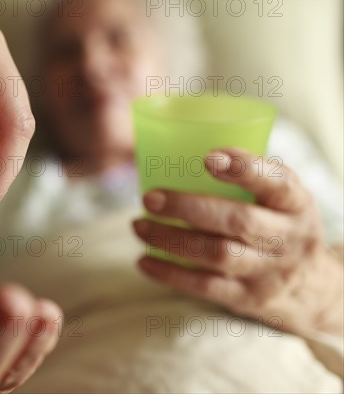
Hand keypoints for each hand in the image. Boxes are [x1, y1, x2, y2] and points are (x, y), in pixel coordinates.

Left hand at [133, 147, 342, 335]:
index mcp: (296, 204)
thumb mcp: (282, 199)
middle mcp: (287, 238)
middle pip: (237, 221)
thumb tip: (181, 151)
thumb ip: (249, 178)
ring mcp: (268, 272)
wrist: (311, 287)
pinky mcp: (248, 298)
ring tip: (139, 226)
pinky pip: (205, 286)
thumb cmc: (279, 226)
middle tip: (149, 198)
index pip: (278, 183)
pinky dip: (170, 274)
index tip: (208, 157)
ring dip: (170, 240)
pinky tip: (144, 262)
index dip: (245, 169)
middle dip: (187, 208)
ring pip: (216, 255)